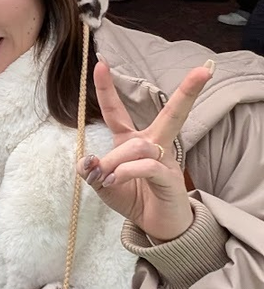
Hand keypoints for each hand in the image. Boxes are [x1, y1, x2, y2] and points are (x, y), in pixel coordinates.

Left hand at [81, 58, 212, 242]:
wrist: (154, 225)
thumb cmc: (131, 197)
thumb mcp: (101, 184)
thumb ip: (90, 170)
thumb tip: (84, 160)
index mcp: (131, 140)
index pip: (117, 111)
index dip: (107, 88)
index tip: (101, 63)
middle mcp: (152, 144)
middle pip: (171, 113)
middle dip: (188, 92)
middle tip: (203, 71)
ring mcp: (165, 160)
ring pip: (138, 146)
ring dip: (115, 161)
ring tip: (106, 178)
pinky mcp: (170, 178)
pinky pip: (147, 165)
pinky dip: (126, 171)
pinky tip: (115, 179)